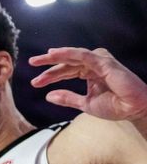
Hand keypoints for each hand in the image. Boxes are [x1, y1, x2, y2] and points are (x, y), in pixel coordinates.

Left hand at [30, 47, 146, 120]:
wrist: (132, 109)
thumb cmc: (114, 106)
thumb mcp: (84, 104)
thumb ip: (67, 98)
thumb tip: (48, 96)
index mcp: (88, 73)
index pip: (65, 72)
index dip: (50, 76)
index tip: (35, 82)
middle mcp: (93, 65)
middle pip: (66, 63)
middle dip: (48, 64)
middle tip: (31, 63)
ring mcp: (99, 62)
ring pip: (73, 56)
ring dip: (55, 57)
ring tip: (38, 60)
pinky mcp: (104, 62)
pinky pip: (83, 55)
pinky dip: (68, 53)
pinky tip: (54, 53)